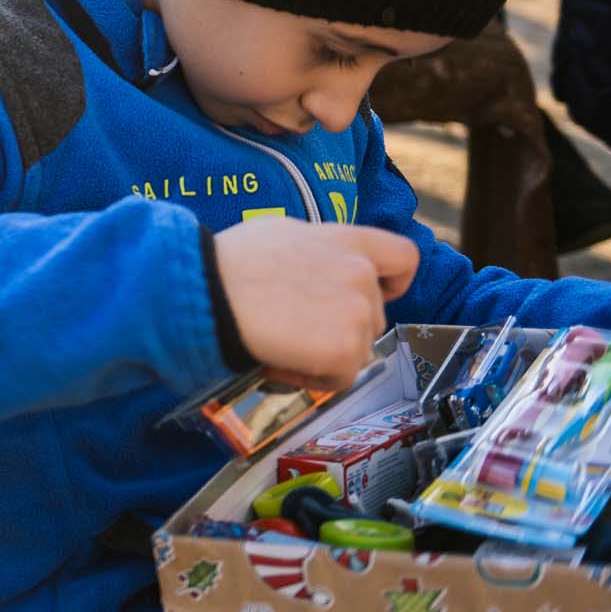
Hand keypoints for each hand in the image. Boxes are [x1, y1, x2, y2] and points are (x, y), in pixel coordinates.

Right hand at [213, 217, 415, 391]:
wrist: (207, 291)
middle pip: (372, 316)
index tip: (372, 294)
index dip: (392, 282)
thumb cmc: (227, 261)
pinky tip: (278, 357)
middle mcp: (360, 274)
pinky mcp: (345, 350)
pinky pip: (339, 377)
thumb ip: (317, 250)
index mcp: (346, 241)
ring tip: (278, 341)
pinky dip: (310, 375)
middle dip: (339, 327)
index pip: (403, 259)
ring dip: (322, 353)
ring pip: (356, 349)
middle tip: (293, 326)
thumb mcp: (279, 234)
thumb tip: (317, 268)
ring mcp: (357, 313)